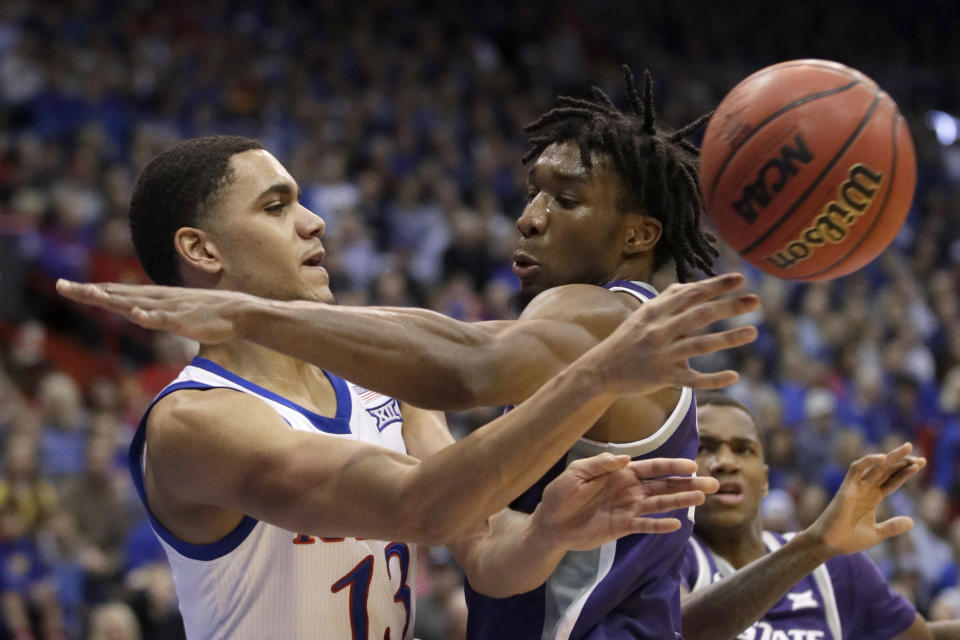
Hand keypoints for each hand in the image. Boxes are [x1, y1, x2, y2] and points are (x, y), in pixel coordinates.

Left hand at [56, 279, 252, 343]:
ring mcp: (171, 309)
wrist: (241, 312)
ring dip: (113, 299)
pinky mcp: (185, 321)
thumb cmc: (212, 316)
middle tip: (62, 285)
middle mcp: (158, 300)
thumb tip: (146, 317)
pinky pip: (164, 319)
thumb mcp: (178, 315)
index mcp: (155, 299)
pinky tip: (136, 314)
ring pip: (136, 304)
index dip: (93, 290)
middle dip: (90, 291)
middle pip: (118, 295)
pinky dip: (149, 316)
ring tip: (90, 294)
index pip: (118, 292)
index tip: (67, 286)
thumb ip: (160, 316)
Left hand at [531, 453, 718, 550]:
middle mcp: (629, 489)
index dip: (672, 466)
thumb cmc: (559, 494)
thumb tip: (626, 458)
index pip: (652, 468)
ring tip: (702, 499)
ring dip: (681, 501)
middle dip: (688, 484)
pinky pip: (646, 526)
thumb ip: (600, 465)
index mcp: (620, 472)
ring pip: (660, 504)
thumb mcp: (576, 474)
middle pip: (664, 485)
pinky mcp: (622, 527)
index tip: (693, 466)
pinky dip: (660, 525)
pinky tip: (677, 525)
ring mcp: (628, 508)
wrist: (550, 524)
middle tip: (712, 483)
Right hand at [584, 273, 759, 393]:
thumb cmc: (625, 340)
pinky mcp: (662, 377)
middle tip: (756, 300)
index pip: (691, 294)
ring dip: (729, 338)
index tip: (740, 278)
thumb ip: (666, 300)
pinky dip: (713, 379)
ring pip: (700, 345)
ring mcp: (661, 354)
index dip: (716, 285)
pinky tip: (734, 376)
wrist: (600, 370)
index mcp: (655, 312)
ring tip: (753, 332)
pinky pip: (692, 379)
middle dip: (730, 306)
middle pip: (700, 315)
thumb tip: (690, 286)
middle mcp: (659, 331)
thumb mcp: (642, 315)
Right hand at [804, 443, 925, 557]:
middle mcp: (865, 489)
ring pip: (876, 466)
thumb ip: (892, 526)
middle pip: (887, 470)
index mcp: (872, 498)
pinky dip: (868, 461)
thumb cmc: (848, 540)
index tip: (922, 464)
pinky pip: (856, 469)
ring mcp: (856, 487)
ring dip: (891, 457)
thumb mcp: (876, 533)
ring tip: (907, 448)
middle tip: (922, 457)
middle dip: (903, 461)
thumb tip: (912, 521)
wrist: (830, 544)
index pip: (892, 481)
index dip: (906, 472)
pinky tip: (883, 458)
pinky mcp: (846, 487)